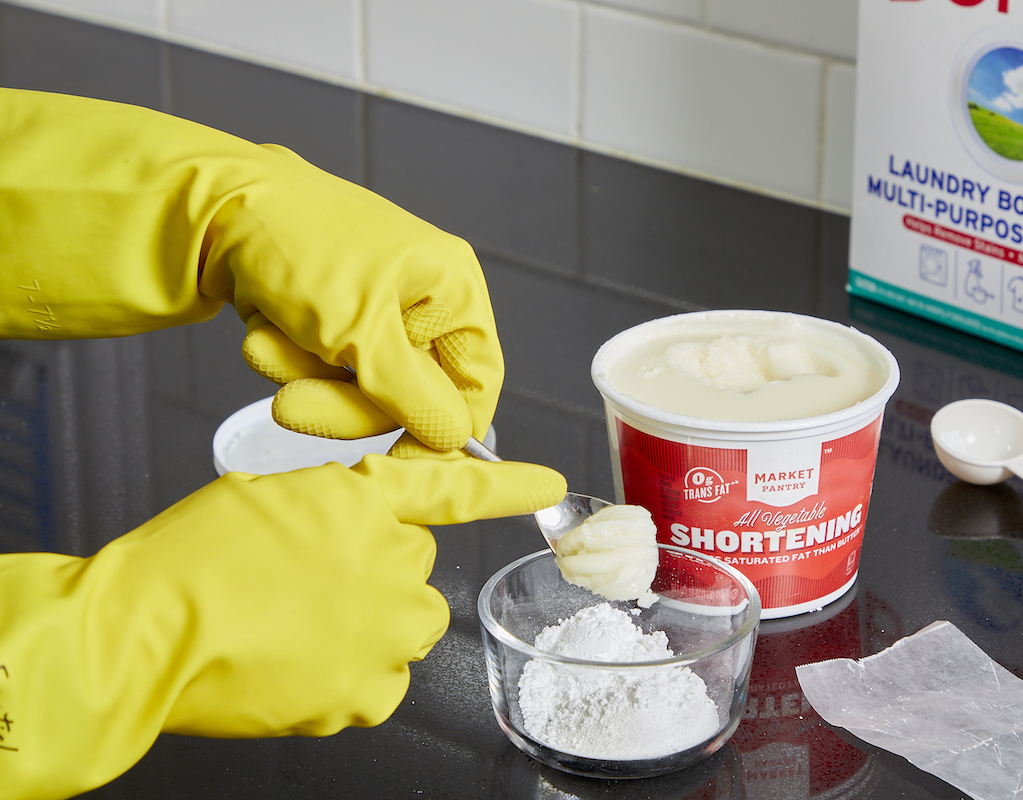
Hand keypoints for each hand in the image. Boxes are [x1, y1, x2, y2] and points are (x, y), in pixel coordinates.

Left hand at [0, 88, 499, 449]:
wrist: (212, 204)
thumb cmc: (299, 245)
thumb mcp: (362, 333)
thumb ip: (412, 395)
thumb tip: (453, 437)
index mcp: (452, 289)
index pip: (477, 382)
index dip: (443, 430)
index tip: (402, 463)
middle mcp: (424, 299)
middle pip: (410, 393)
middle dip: (343, 402)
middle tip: (291, 406)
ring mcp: (377, 309)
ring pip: (359, 387)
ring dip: (305, 377)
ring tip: (266, 346)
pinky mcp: (335, 317)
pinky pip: (324, 369)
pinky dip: (290, 358)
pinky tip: (264, 330)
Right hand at [0, 454, 565, 798]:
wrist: (140, 636)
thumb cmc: (186, 561)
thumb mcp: (269, 499)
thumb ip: (336, 509)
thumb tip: (357, 533)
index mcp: (365, 501)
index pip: (455, 487)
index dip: (508, 485)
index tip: (551, 485)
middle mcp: (391, 562)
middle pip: (416, 566)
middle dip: (378, 571)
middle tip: (311, 583)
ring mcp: (385, 630)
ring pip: (406, 625)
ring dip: (371, 624)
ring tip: (301, 627)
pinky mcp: (368, 691)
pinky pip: (381, 681)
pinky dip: (351, 677)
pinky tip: (301, 666)